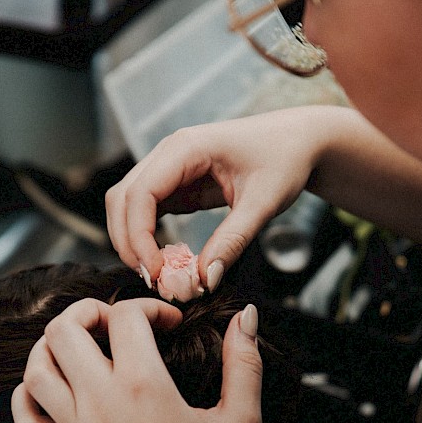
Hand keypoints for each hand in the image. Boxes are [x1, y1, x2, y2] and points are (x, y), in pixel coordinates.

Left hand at [11, 297, 263, 422]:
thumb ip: (244, 363)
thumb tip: (245, 316)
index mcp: (142, 388)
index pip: (127, 316)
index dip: (151, 306)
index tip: (171, 323)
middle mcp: (99, 403)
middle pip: (64, 329)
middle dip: (89, 310)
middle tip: (118, 320)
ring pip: (37, 367)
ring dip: (54, 344)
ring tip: (84, 344)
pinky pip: (26, 418)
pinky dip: (28, 393)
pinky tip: (52, 387)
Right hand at [105, 108, 323, 288]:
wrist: (298, 141)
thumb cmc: (285, 160)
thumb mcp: (264, 203)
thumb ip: (232, 241)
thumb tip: (204, 280)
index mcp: (185, 148)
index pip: (140, 194)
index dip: (139, 236)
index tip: (157, 273)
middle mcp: (168, 153)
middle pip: (122, 199)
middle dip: (129, 242)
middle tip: (154, 281)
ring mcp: (168, 168)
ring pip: (127, 205)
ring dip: (134, 241)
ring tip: (159, 275)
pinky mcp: (176, 184)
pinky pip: (146, 211)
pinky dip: (148, 237)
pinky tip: (166, 262)